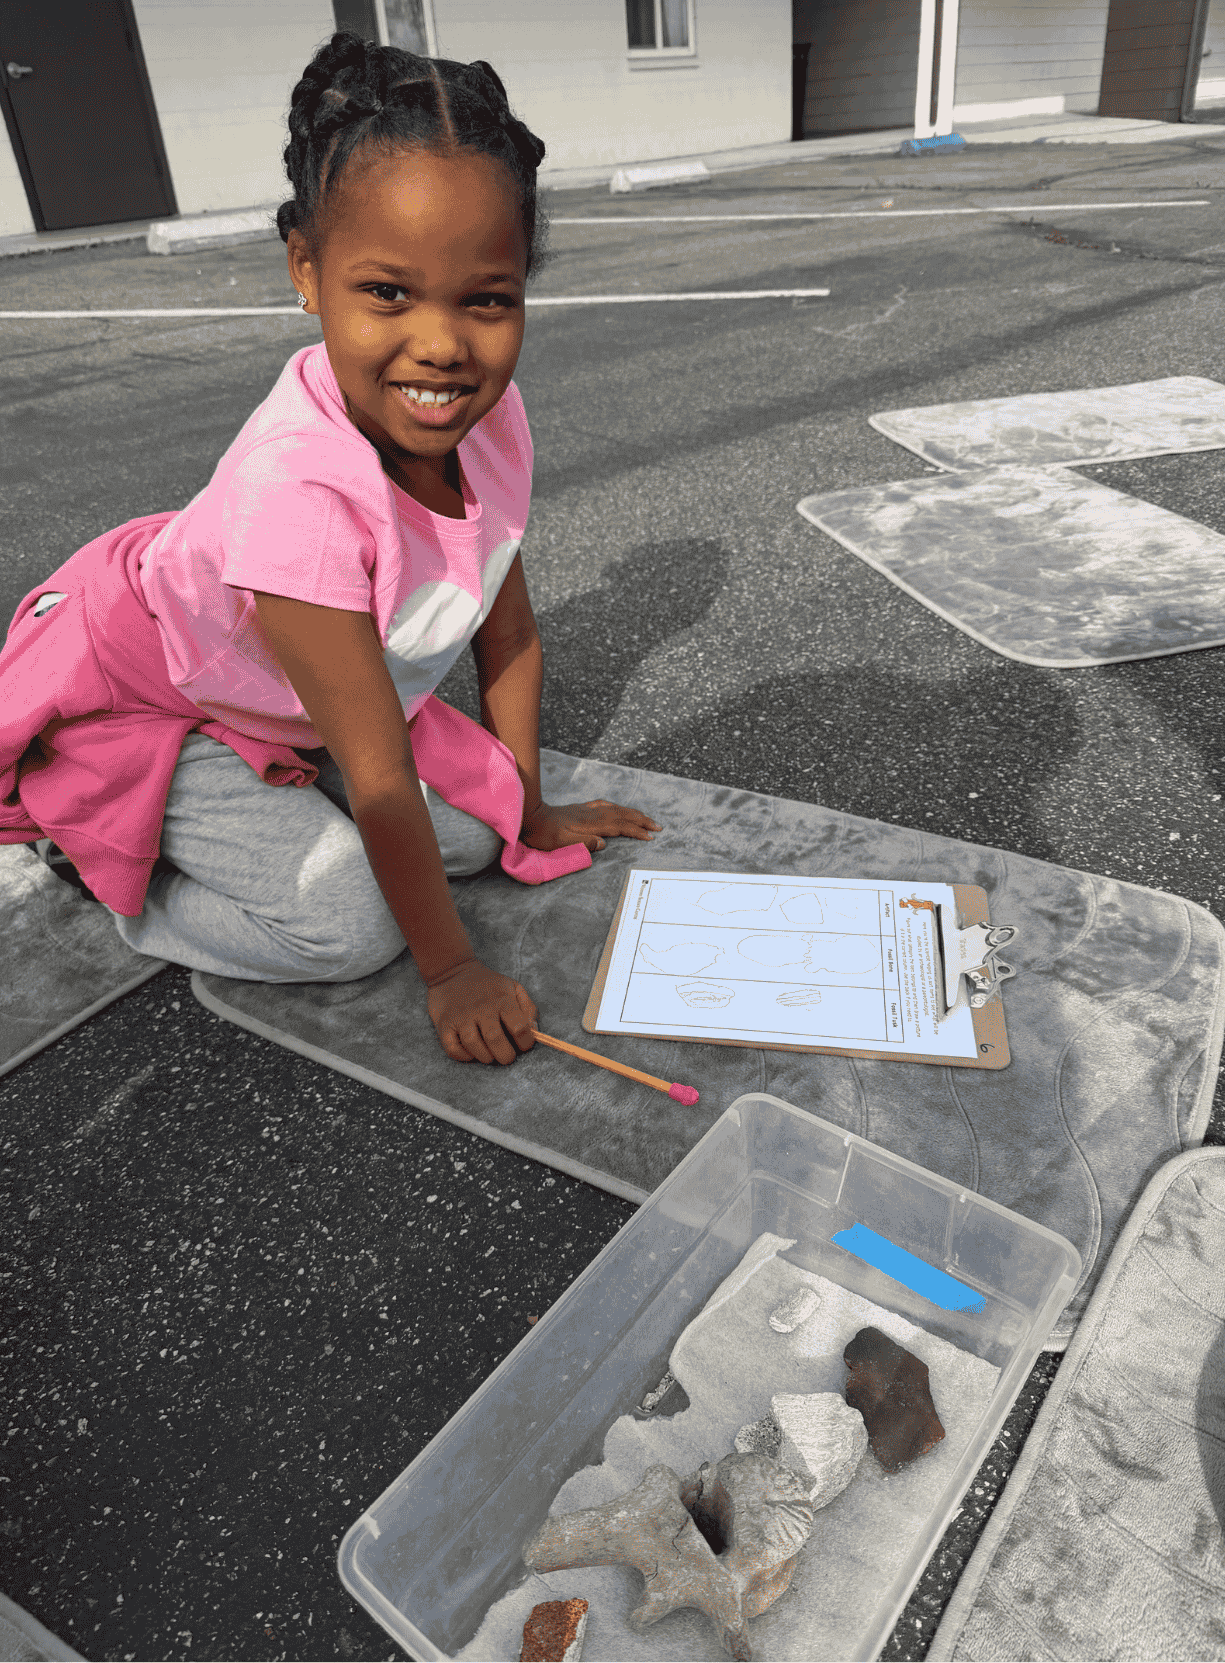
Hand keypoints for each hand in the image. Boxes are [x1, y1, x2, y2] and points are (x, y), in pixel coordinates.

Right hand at [427, 958, 537, 1064]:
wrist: (453, 972)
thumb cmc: (488, 985)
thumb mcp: (513, 987)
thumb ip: (528, 1008)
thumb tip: (534, 1031)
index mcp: (502, 1000)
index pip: (519, 1027)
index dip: (526, 1042)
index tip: (524, 1045)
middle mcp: (481, 1009)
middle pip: (495, 1039)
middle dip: (506, 1056)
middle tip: (507, 1056)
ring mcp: (461, 1017)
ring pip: (473, 1045)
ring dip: (485, 1057)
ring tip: (490, 1056)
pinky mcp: (445, 1025)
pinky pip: (452, 1048)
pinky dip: (463, 1056)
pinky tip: (471, 1053)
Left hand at [522, 799, 660, 853]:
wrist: (531, 817)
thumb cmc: (544, 834)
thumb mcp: (561, 843)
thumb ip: (583, 843)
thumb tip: (603, 844)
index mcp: (589, 824)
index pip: (618, 827)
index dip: (635, 831)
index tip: (650, 836)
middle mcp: (591, 814)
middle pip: (622, 815)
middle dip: (641, 821)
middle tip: (658, 827)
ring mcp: (587, 810)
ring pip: (616, 809)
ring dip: (633, 814)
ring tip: (646, 819)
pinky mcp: (582, 809)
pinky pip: (606, 806)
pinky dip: (618, 808)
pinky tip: (620, 809)